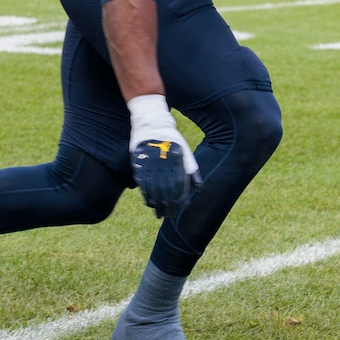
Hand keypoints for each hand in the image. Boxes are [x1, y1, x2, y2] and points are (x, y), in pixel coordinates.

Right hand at [127, 95, 201, 218]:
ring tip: (159, 214)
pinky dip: (147, 196)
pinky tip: (150, 203)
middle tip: (170, 217)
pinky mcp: (139, 164)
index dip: (179, 201)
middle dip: (169, 206)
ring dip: (158, 205)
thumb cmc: (171, 140)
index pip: (179, 186)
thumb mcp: (185, 152)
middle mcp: (165, 164)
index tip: (178, 210)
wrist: (151, 123)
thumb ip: (192, 171)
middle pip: (167, 191)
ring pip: (154, 190)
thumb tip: (199, 189)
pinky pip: (143, 184)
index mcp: (177, 161)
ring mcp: (151, 164)